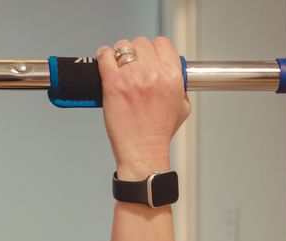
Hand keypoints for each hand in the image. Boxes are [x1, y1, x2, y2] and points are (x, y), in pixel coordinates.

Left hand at [95, 37, 191, 178]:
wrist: (142, 151)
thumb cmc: (159, 133)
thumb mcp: (182, 107)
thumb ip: (180, 86)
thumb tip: (173, 75)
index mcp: (172, 76)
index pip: (163, 44)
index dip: (155, 49)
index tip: (149, 56)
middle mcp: (153, 73)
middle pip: (142, 43)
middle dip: (137, 52)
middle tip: (132, 65)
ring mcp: (132, 77)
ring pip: (123, 46)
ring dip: (119, 53)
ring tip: (118, 65)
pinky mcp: (113, 84)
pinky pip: (105, 57)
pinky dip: (103, 56)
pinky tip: (104, 61)